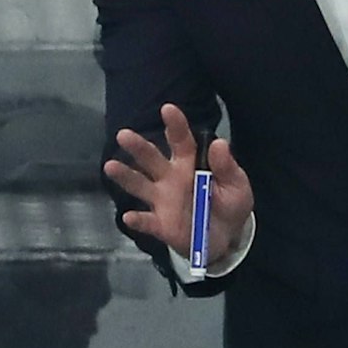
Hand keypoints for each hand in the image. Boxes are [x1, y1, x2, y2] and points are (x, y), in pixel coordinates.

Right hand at [104, 103, 253, 260]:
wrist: (226, 238)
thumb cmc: (229, 204)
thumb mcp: (236, 185)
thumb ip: (227, 167)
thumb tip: (220, 143)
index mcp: (189, 163)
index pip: (181, 140)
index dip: (175, 124)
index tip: (168, 108)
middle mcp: (170, 177)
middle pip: (151, 159)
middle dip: (137, 147)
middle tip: (123, 135)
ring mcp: (162, 200)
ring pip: (139, 185)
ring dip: (125, 176)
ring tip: (110, 166)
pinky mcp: (160, 224)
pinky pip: (146, 221)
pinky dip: (138, 220)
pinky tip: (129, 216)